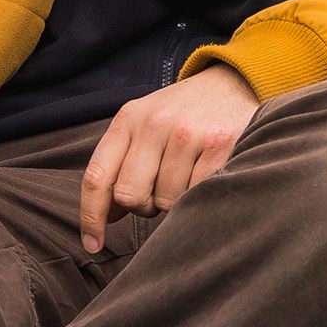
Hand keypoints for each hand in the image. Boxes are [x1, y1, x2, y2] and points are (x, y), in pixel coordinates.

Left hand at [79, 63, 258, 251]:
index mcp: (129, 118)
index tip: (93, 244)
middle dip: (143, 206)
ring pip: (166, 200)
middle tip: (161, 193)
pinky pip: (196, 194)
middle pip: (130, 195)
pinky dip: (199, 195)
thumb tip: (109, 216)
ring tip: (189, 178)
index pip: (98, 176)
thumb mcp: (146, 126)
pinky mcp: (220, 143)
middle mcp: (155, 122)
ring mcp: (188, 132)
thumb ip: (123, 165)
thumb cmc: (185, 114)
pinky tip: (208, 175)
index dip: (92, 217)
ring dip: (176, 201)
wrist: (235, 82)